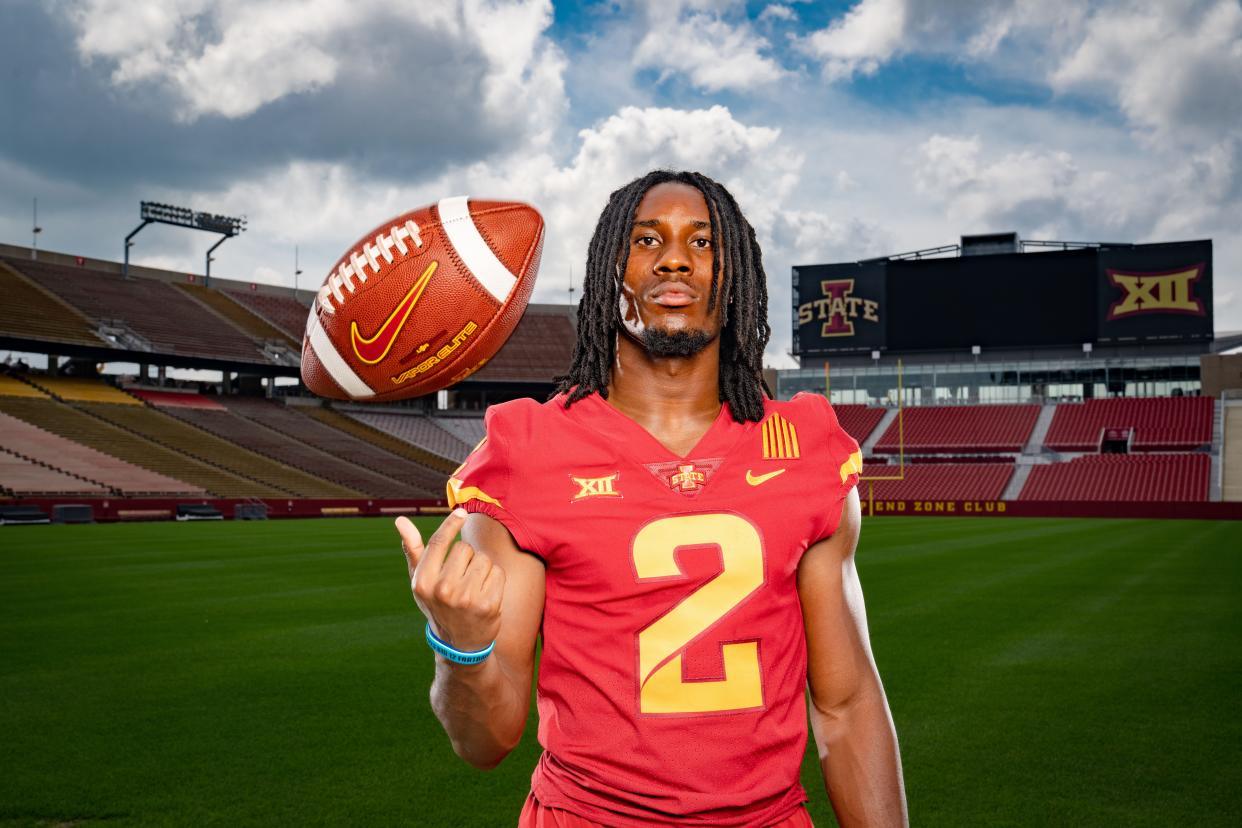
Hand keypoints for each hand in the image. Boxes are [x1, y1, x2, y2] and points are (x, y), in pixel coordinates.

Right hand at [397, 509, 504, 652]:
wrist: (459, 644)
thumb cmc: (438, 604)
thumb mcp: (421, 581)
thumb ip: (413, 550)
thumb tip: (400, 520)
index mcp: (422, 582)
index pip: (439, 542)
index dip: (451, 524)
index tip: (462, 512)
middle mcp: (442, 590)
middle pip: (464, 548)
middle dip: (466, 558)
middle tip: (461, 579)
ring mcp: (466, 598)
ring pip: (483, 559)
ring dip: (482, 568)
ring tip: (473, 588)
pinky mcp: (488, 605)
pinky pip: (498, 572)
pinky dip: (495, 580)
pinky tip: (485, 596)